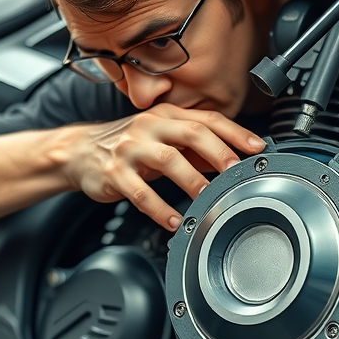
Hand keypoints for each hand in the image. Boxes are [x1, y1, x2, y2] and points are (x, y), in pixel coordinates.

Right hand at [63, 103, 265, 229]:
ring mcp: (131, 148)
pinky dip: (160, 209)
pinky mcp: (114, 172)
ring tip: (209, 201)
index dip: (236, 133)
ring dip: (193, 182)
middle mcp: (150, 126)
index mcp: (168, 116)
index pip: (208, 120)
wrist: (80, 151)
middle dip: (219, 153)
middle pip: (192, 134)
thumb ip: (196, 147)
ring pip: (168, 161)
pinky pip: (140, 193)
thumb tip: (234, 158)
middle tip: (237, 174)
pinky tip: (174, 222)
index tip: (258, 149)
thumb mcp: (163, 139)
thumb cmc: (128, 145)